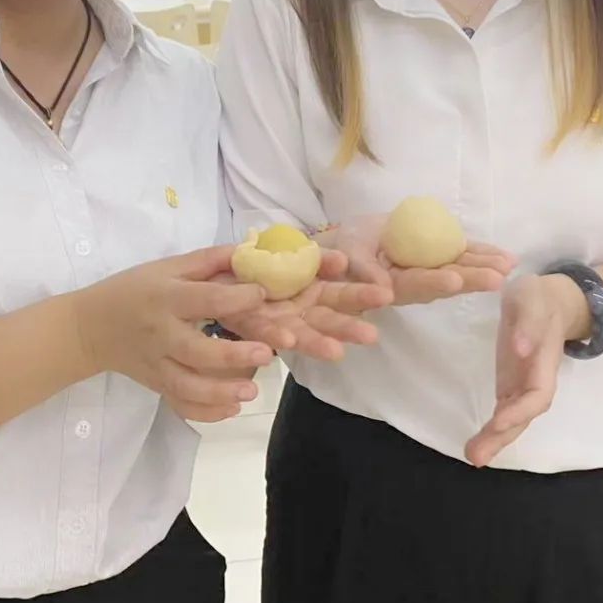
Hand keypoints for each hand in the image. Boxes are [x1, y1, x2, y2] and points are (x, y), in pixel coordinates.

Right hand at [73, 247, 273, 422]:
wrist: (91, 326)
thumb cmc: (133, 290)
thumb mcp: (166, 267)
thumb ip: (207, 261)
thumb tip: (247, 251)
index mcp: (166, 298)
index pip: (204, 299)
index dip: (236, 298)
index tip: (263, 295)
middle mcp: (161, 334)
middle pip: (196, 350)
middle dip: (233, 355)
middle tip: (267, 353)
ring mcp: (157, 365)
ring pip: (187, 386)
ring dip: (220, 392)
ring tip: (251, 392)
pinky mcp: (156, 385)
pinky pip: (179, 404)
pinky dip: (204, 412)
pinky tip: (230, 409)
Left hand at [216, 251, 394, 361]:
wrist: (217, 264)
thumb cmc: (261, 256)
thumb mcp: (290, 250)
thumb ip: (317, 259)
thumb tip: (342, 263)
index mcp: (312, 288)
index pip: (341, 294)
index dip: (361, 295)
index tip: (385, 296)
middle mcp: (297, 308)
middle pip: (325, 317)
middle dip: (346, 326)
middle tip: (372, 336)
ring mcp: (274, 317)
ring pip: (300, 331)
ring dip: (317, 341)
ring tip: (338, 352)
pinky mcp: (246, 321)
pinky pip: (262, 329)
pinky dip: (275, 336)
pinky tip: (287, 342)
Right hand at [323, 215, 514, 305]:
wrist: (350, 242)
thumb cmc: (344, 251)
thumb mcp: (348, 255)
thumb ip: (364, 270)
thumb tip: (382, 290)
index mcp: (395, 285)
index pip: (417, 284)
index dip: (435, 281)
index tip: (454, 279)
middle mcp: (417, 282)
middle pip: (446, 281)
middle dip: (472, 278)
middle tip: (497, 277)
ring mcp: (430, 269)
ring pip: (460, 269)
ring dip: (485, 268)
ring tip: (509, 265)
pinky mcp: (438, 255)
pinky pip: (462, 254)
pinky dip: (483, 254)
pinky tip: (505, 257)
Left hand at [464, 273, 586, 467]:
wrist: (548, 301)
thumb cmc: (539, 299)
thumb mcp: (533, 299)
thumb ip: (528, 323)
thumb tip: (520, 348)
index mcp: (543, 362)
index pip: (537, 394)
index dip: (520, 411)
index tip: (499, 422)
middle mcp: (535, 381)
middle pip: (524, 417)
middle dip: (503, 437)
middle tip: (476, 456)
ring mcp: (522, 386)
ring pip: (512, 420)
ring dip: (494, 440)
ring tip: (472, 456)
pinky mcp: (510, 385)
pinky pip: (503, 414)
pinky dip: (491, 431)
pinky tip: (475, 446)